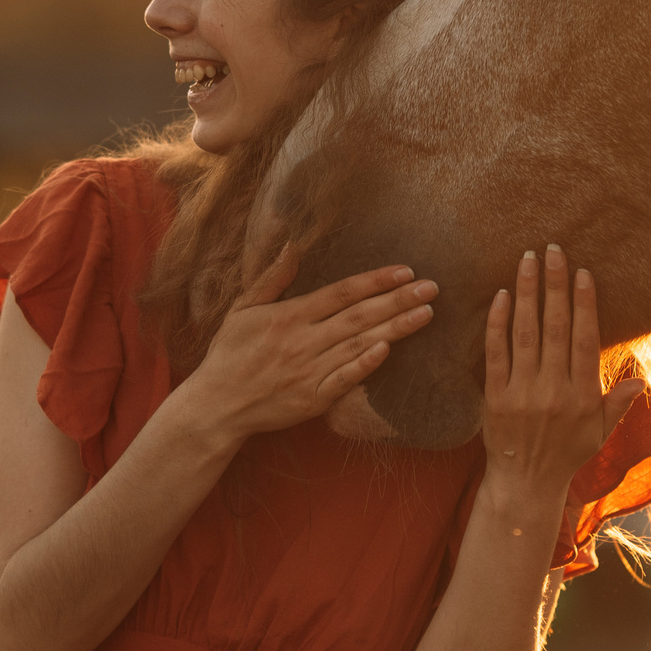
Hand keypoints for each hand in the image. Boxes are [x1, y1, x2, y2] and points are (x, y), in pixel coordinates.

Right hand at [179, 245, 437, 445]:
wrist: (217, 405)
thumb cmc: (230, 354)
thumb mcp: (243, 309)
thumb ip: (272, 279)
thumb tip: (292, 245)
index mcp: (289, 316)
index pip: (341, 292)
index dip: (375, 281)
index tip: (405, 271)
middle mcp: (303, 341)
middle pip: (359, 316)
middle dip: (398, 300)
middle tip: (433, 288)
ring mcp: (310, 371)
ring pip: (359, 345)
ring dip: (396, 329)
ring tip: (427, 314)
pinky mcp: (313, 399)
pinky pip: (345, 379)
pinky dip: (366, 365)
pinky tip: (389, 351)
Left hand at [482, 244, 644, 497]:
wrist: (525, 484)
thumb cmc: (566, 455)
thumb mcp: (599, 433)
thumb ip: (617, 404)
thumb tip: (640, 380)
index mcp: (583, 396)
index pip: (585, 340)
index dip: (584, 304)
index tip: (583, 273)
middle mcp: (554, 391)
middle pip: (555, 328)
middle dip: (555, 286)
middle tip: (553, 251)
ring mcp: (523, 393)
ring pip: (525, 333)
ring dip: (526, 293)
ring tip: (526, 261)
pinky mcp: (496, 397)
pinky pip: (496, 353)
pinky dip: (498, 323)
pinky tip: (500, 296)